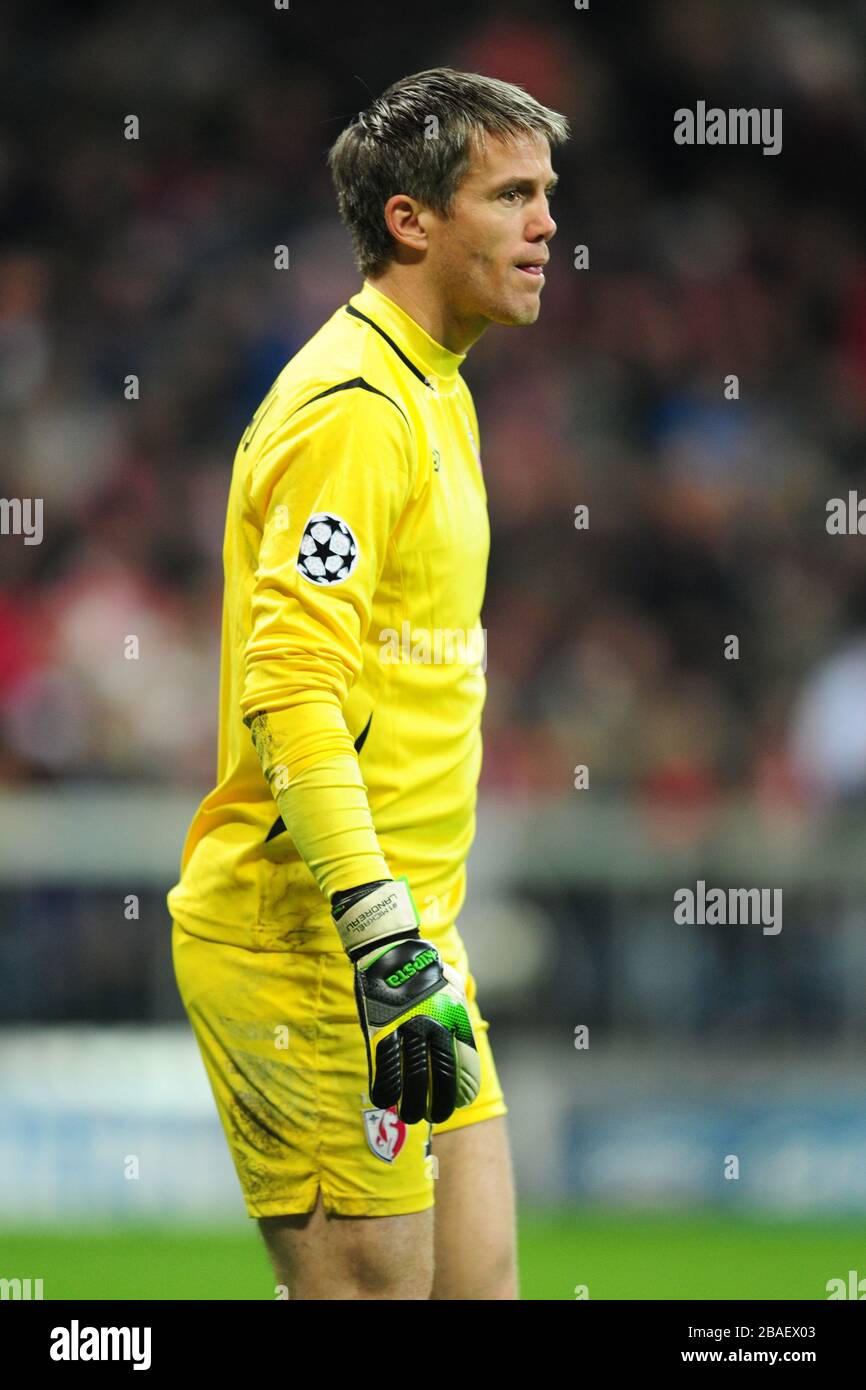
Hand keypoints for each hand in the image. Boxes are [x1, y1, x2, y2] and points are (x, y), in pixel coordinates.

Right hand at [331, 877, 480, 1124]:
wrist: (390, 948)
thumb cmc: (422, 967)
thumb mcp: (450, 984)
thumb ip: (456, 1008)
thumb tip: (461, 1033)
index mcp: (452, 1017)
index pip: (463, 1063)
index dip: (462, 1088)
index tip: (459, 1102)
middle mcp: (432, 1027)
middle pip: (439, 1076)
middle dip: (437, 1102)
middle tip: (433, 1116)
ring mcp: (404, 1029)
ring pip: (410, 1078)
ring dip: (409, 1103)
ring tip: (408, 1116)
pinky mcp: (379, 1029)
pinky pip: (383, 1067)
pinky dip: (384, 1088)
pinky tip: (384, 1100)